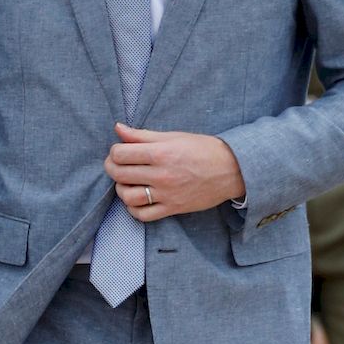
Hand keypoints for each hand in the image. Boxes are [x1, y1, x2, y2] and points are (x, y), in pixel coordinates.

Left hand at [105, 125, 245, 218]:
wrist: (231, 169)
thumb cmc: (202, 149)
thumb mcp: (173, 136)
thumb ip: (142, 135)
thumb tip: (118, 129)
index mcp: (161, 153)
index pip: (121, 154)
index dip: (114, 151)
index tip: (119, 151)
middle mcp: (161, 175)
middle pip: (120, 174)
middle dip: (112, 168)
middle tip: (116, 165)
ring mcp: (166, 194)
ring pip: (128, 197)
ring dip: (121, 189)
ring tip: (126, 182)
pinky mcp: (173, 208)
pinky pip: (143, 215)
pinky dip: (133, 209)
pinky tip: (136, 200)